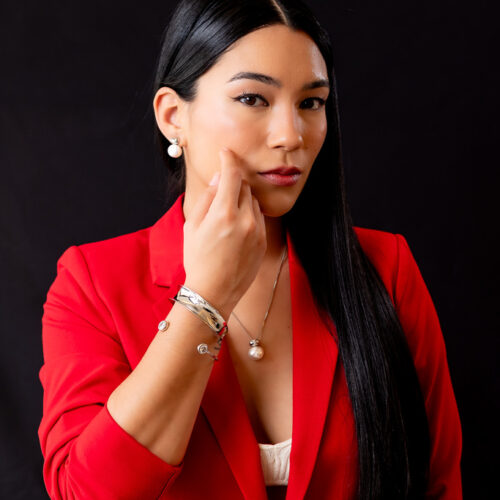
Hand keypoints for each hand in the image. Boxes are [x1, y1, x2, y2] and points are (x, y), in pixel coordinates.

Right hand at [182, 148, 266, 317]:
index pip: (232, 174)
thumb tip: (218, 177)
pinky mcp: (264, 241)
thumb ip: (207, 197)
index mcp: (224, 213)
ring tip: (225, 219)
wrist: (213, 292)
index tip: (226, 153)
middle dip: (233, 183)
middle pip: (244, 186)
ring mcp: (258, 231)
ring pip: (253, 201)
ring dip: (241, 200)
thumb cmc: (197, 259)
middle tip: (220, 192)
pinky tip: (235, 230)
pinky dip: (249, 215)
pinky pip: (258, 218)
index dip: (229, 159)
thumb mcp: (192, 226)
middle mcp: (245, 219)